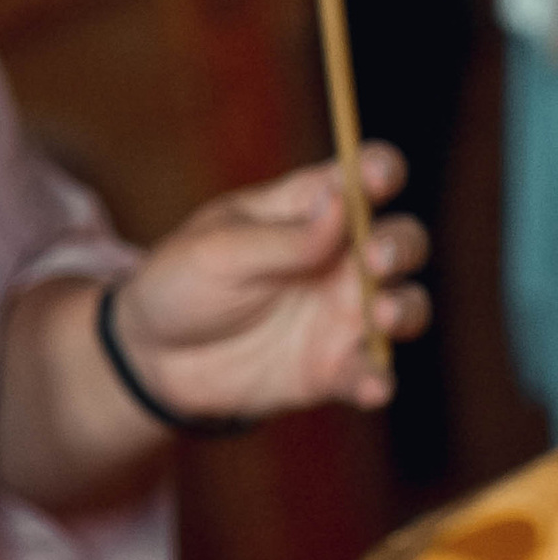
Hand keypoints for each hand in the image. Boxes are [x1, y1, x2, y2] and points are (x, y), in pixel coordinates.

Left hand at [111, 147, 428, 420]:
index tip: (375, 180)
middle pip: (401, 239)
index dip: (379, 171)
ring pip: (404, 304)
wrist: (154, 358)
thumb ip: (281, 237)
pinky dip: (378, 379)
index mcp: (310, 210)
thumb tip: (340, 204)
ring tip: (380, 316)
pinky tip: (373, 388)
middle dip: (399, 245)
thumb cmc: (182, 284)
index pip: (363, 176)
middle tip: (375, 258)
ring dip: (404, 308)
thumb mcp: (217, 252)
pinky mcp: (333, 367)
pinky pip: (370, 372)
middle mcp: (340, 258)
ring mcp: (342, 313)